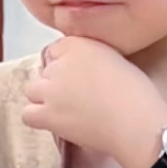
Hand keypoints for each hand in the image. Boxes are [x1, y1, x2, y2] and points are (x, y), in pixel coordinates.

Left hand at [22, 36, 166, 160]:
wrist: (136, 122)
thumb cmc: (138, 93)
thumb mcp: (117, 60)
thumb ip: (94, 59)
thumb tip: (85, 70)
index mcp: (79, 45)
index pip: (57, 50)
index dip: (67, 64)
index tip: (80, 77)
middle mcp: (59, 63)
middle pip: (45, 70)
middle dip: (57, 81)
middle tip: (76, 96)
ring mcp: (50, 89)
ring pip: (32, 90)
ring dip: (44, 98)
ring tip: (64, 109)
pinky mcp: (47, 114)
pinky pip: (28, 114)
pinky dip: (38, 117)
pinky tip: (55, 121)